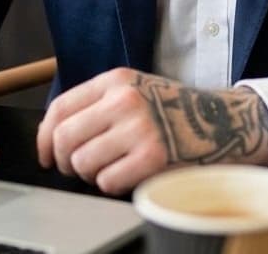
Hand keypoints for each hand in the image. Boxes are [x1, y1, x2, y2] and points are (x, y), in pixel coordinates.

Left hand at [36, 68, 267, 194]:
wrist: (222, 122)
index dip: (45, 137)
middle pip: (65, 139)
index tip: (47, 155)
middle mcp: (124, 100)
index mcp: (116, 80)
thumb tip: (54, 135)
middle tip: (80, 168)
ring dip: (92, 175)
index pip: (60, 108)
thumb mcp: (135, 90)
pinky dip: (113, 186)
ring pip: (83, 164)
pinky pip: (107, 183)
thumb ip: (98, 103)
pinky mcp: (153, 158)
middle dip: (66, 161)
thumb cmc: (174, 111)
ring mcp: (139, 129)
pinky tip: (130, 175)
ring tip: (113, 168)